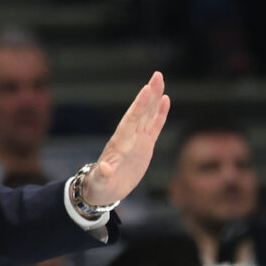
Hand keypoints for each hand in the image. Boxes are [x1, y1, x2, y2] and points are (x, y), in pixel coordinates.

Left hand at [82, 72, 169, 206]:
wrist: (103, 190)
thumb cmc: (99, 187)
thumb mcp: (100, 182)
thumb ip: (103, 175)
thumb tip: (104, 169)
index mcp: (119, 144)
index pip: (131, 120)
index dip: (139, 105)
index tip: (147, 89)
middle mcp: (129, 137)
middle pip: (141, 112)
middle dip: (149, 94)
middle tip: (157, 75)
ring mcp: (137, 140)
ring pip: (148, 115)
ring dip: (155, 99)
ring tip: (161, 81)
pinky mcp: (145, 146)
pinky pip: (155, 127)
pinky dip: (160, 114)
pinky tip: (165, 100)